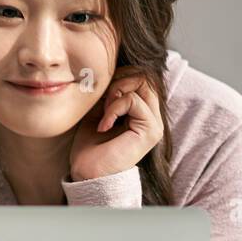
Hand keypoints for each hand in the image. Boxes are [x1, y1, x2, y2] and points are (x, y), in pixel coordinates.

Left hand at [68, 67, 163, 182]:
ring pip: (143, 83)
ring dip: (116, 92)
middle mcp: (152, 115)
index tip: (100, 94)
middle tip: (102, 101)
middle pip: (144, 75)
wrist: (87, 172)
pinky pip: (134, 102)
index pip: (140, 74)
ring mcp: (154, 123)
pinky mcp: (151, 131)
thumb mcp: (97, 109)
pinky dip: (114, 108)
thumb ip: (109, 92)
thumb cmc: (90, 144)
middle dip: (118, 80)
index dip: (119, 75)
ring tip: (103, 113)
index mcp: (141, 109)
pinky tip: (103, 125)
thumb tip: (110, 69)